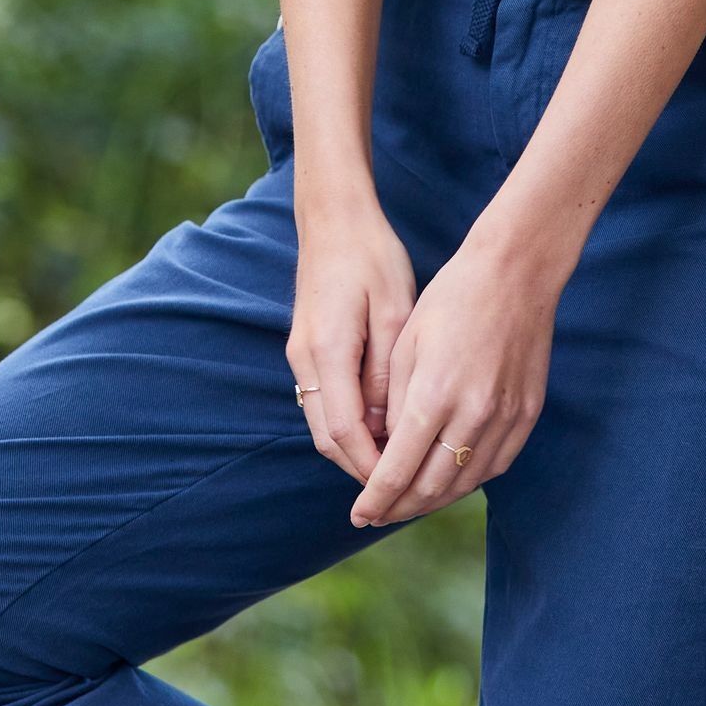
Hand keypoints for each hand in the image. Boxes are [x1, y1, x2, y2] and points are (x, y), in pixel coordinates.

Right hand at [287, 199, 419, 483]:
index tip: (402, 486)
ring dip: (354, 449)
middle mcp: (306, 360)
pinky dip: (348, 424)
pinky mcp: (306, 349)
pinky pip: (323, 402)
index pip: (345, 431)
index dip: (372, 466)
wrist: (334, 218)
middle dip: (362, 468)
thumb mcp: (394, 309)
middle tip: (404, 487)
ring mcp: (301, 355)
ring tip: (397, 464)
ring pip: (323, 423)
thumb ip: (390, 371)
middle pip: (328, 437)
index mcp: (328, 350)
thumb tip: (389, 426)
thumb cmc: (372, 256)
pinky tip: (381, 426)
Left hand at [348, 223, 559, 528]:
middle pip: (431, 487)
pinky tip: (449, 480)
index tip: (358, 514)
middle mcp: (472, 414)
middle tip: (378, 515)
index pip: (398, 469)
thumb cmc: (453, 298)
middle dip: (400, 507)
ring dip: (433, 500)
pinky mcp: (527, 415)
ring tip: (408, 503)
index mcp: (435, 394)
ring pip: (464, 483)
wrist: (517, 272)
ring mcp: (505, 418)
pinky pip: (494, 466)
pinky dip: (467, 480)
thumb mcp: (408, 342)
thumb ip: (394, 401)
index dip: (376, 498)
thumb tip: (385, 448)